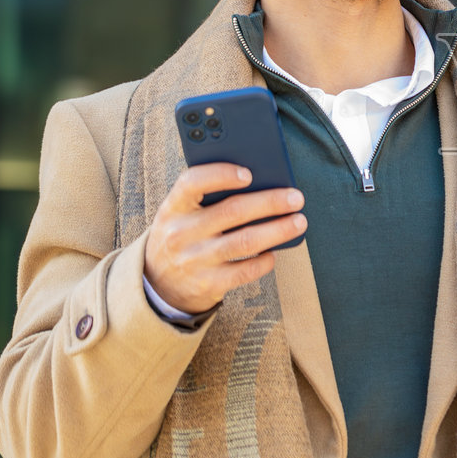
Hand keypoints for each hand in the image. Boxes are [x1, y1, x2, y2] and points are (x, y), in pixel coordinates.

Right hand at [143, 164, 307, 313]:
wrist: (157, 284)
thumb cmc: (181, 235)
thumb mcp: (180, 213)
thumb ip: (207, 197)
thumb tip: (260, 183)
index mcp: (173, 208)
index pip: (192, 182)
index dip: (221, 174)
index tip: (249, 173)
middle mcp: (181, 233)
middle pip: (233, 211)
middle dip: (270, 202)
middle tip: (296, 198)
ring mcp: (195, 260)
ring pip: (246, 241)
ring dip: (278, 230)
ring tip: (299, 222)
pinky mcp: (209, 284)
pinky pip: (246, 270)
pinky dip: (265, 260)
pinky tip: (275, 251)